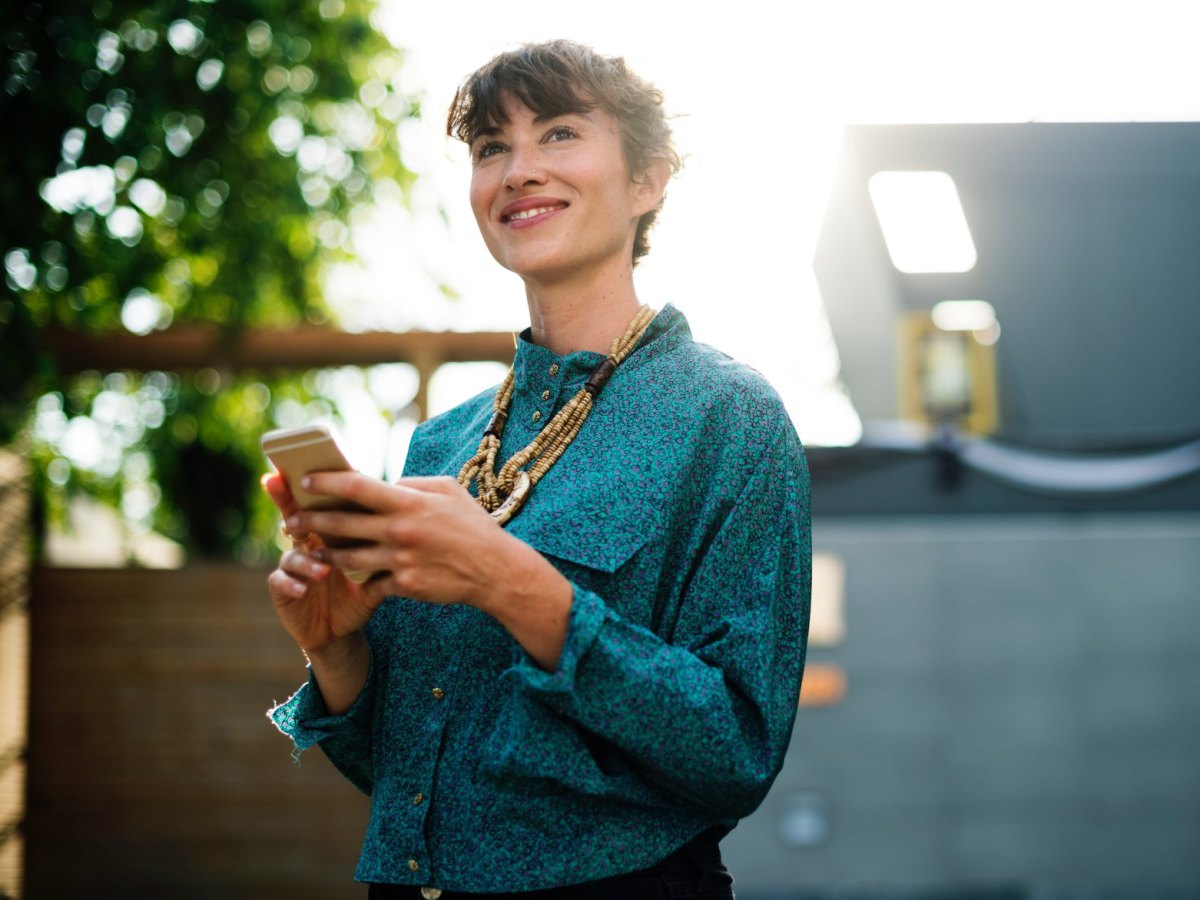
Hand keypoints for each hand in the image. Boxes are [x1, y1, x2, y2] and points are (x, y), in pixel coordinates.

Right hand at [262, 473, 382, 653]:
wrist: (342, 629)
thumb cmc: (361, 591)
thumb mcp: (376, 566)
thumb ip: (385, 541)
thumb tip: (409, 512)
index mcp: (329, 532)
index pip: (321, 504)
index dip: (313, 487)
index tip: (309, 469)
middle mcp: (306, 543)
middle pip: (294, 517)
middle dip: (288, 504)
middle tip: (287, 495)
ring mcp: (292, 565)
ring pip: (291, 553)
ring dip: (306, 559)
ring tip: (323, 569)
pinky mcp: (283, 589)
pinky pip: (280, 582)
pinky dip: (291, 583)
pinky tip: (303, 589)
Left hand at [281, 473, 509, 606]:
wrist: (495, 570)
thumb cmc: (472, 525)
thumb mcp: (448, 490)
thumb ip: (413, 485)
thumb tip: (386, 484)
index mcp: (408, 502)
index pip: (356, 486)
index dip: (326, 482)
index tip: (305, 481)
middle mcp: (400, 530)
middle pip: (341, 524)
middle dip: (310, 521)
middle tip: (291, 520)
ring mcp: (400, 560)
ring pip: (347, 558)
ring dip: (325, 553)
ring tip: (311, 550)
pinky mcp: (404, 586)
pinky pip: (371, 582)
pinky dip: (359, 578)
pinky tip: (348, 576)